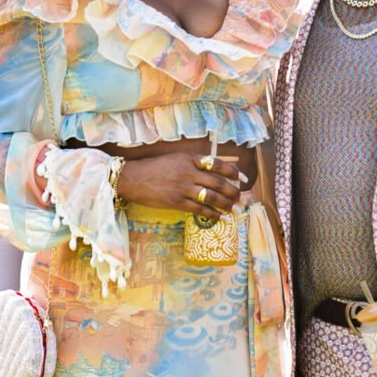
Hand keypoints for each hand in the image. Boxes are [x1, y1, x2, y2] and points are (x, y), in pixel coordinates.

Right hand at [117, 152, 242, 219]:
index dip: (233, 172)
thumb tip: (215, 171)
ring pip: (212, 197)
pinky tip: (220, 218)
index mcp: (189, 158)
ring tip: (234, 209)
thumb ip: (194, 163)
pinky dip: (212, 214)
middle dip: (233, 192)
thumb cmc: (154, 168)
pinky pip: (200, 209)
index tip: (243, 179)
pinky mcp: (177, 202)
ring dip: (226, 204)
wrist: (133, 178)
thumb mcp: (176, 158)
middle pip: (218, 182)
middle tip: (240, 198)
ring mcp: (183, 188)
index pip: (217, 164)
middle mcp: (189, 172)